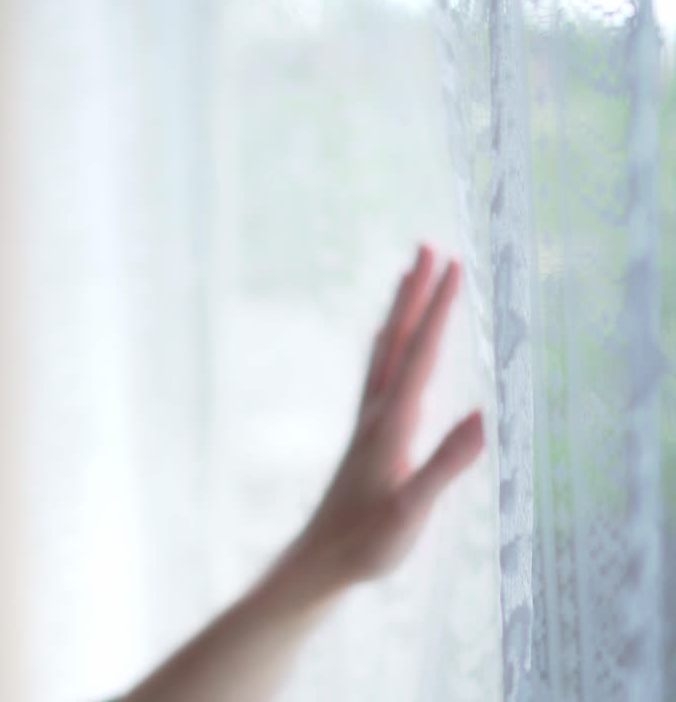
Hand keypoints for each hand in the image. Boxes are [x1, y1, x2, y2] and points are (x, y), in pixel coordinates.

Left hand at [296, 245, 484, 589]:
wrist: (321, 561)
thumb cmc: (367, 544)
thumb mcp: (411, 512)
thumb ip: (445, 466)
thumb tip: (486, 418)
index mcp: (392, 424)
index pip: (420, 355)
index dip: (439, 309)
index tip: (454, 265)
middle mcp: (376, 413)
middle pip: (397, 340)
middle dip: (415, 292)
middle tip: (427, 245)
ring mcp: (368, 421)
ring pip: (383, 351)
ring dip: (400, 310)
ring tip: (409, 273)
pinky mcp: (367, 434)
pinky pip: (378, 371)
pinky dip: (389, 342)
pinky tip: (391, 340)